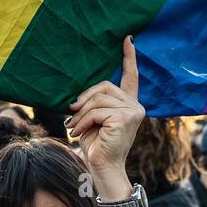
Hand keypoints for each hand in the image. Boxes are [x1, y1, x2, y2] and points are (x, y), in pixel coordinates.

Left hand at [66, 36, 144, 182]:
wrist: (103, 168)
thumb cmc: (96, 145)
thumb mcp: (92, 119)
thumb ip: (93, 103)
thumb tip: (78, 98)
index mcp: (128, 103)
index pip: (130, 76)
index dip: (128, 57)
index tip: (127, 38)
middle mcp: (135, 105)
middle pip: (105, 86)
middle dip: (85, 99)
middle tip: (72, 114)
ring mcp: (133, 112)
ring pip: (98, 100)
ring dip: (81, 114)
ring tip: (74, 127)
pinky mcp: (125, 118)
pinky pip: (96, 111)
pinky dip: (83, 121)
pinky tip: (79, 132)